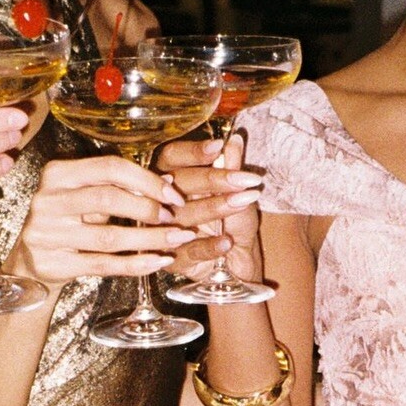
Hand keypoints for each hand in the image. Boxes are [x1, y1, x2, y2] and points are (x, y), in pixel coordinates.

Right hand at [9, 155, 196, 287]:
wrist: (31, 262)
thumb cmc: (68, 222)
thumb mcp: (88, 197)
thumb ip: (122, 187)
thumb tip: (169, 181)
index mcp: (58, 173)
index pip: (110, 168)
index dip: (147, 181)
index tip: (173, 195)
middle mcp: (47, 200)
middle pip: (108, 198)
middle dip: (148, 209)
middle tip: (173, 219)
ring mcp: (47, 233)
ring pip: (108, 236)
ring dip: (149, 239)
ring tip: (175, 240)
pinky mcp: (52, 263)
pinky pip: (103, 264)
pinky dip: (136, 263)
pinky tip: (158, 261)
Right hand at [159, 133, 264, 279]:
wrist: (238, 264)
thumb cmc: (235, 223)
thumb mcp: (239, 194)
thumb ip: (233, 168)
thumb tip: (234, 141)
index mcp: (173, 178)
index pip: (173, 157)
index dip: (193, 152)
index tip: (219, 146)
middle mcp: (163, 202)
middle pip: (177, 184)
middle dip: (212, 179)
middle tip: (242, 179)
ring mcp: (164, 232)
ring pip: (183, 215)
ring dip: (214, 208)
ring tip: (242, 202)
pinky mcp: (172, 260)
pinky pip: (188, 251)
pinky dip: (209, 246)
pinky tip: (227, 241)